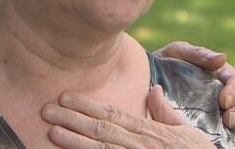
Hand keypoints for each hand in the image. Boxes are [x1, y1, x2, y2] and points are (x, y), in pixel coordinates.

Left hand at [41, 87, 213, 148]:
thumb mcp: (189, 134)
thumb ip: (167, 114)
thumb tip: (152, 90)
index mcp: (152, 133)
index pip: (114, 115)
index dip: (88, 106)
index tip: (66, 98)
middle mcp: (143, 147)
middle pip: (102, 130)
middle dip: (72, 120)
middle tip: (46, 110)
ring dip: (75, 141)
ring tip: (52, 131)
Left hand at [155, 41, 234, 145]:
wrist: (142, 89)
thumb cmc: (163, 68)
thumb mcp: (175, 55)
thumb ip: (196, 54)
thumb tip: (222, 58)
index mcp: (222, 77)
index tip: (223, 101)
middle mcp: (231, 98)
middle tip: (228, 119)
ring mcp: (229, 117)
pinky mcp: (224, 134)